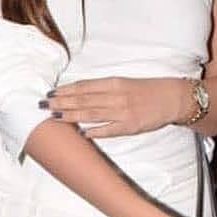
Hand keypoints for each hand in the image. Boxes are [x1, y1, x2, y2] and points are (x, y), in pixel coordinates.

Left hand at [41, 77, 191, 137]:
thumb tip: (76, 92)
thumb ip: (101, 88)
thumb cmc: (144, 90)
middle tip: (44, 105)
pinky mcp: (131, 126)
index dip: (65, 90)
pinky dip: (95, 131)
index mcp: (114, 83)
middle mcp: (116, 96)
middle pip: (84, 100)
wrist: (172, 98)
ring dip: (72, 116)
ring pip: (92, 114)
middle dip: (62, 102)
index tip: (50, 92)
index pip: (84, 86)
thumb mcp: (122, 83)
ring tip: (55, 117)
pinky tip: (81, 133)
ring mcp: (123, 112)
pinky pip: (109, 130)